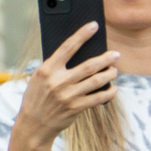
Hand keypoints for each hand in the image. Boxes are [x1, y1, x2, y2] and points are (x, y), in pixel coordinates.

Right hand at [13, 21, 119, 149]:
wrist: (33, 124)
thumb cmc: (37, 98)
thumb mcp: (39, 79)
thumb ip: (55, 68)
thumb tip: (78, 55)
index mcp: (46, 69)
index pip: (67, 47)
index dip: (82, 35)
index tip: (94, 25)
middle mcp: (58, 81)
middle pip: (89, 65)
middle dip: (106, 59)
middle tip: (116, 54)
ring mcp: (68, 95)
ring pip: (97, 81)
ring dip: (110, 74)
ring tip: (115, 70)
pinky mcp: (76, 108)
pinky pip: (99, 98)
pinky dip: (109, 92)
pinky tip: (114, 88)